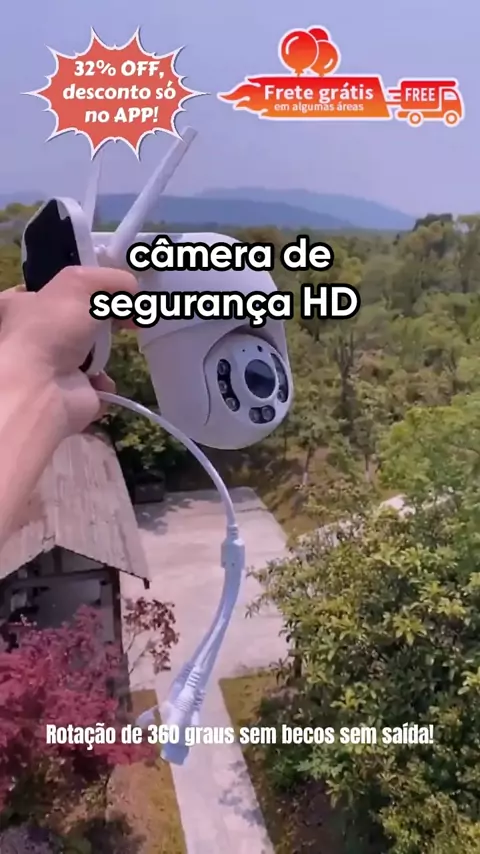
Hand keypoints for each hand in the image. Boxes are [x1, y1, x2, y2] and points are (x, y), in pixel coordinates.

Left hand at [0, 266, 136, 437]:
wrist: (43, 387)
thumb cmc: (53, 328)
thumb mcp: (79, 284)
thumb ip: (110, 279)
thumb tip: (134, 291)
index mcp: (23, 305)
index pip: (52, 289)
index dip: (81, 287)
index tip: (108, 290)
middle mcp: (34, 335)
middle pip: (77, 321)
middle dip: (102, 320)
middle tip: (124, 316)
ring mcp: (52, 366)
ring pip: (89, 352)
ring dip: (104, 351)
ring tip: (111, 348)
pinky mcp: (70, 393)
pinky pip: (96, 383)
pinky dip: (104, 381)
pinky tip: (100, 378)